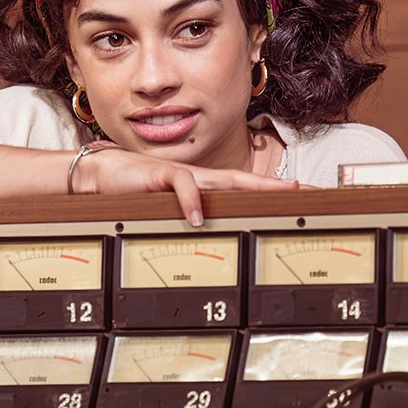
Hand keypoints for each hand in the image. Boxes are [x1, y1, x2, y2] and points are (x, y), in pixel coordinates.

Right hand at [74, 146, 297, 225]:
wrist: (103, 174)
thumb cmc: (136, 189)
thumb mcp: (168, 208)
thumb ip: (188, 216)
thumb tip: (207, 233)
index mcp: (202, 186)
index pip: (243, 187)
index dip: (270, 191)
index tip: (298, 195)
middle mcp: (199, 178)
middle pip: (244, 180)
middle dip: (274, 185)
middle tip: (304, 190)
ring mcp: (183, 175)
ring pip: (223, 177)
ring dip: (248, 187)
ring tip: (273, 196)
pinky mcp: (160, 175)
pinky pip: (181, 183)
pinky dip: (190, 200)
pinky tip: (197, 217)